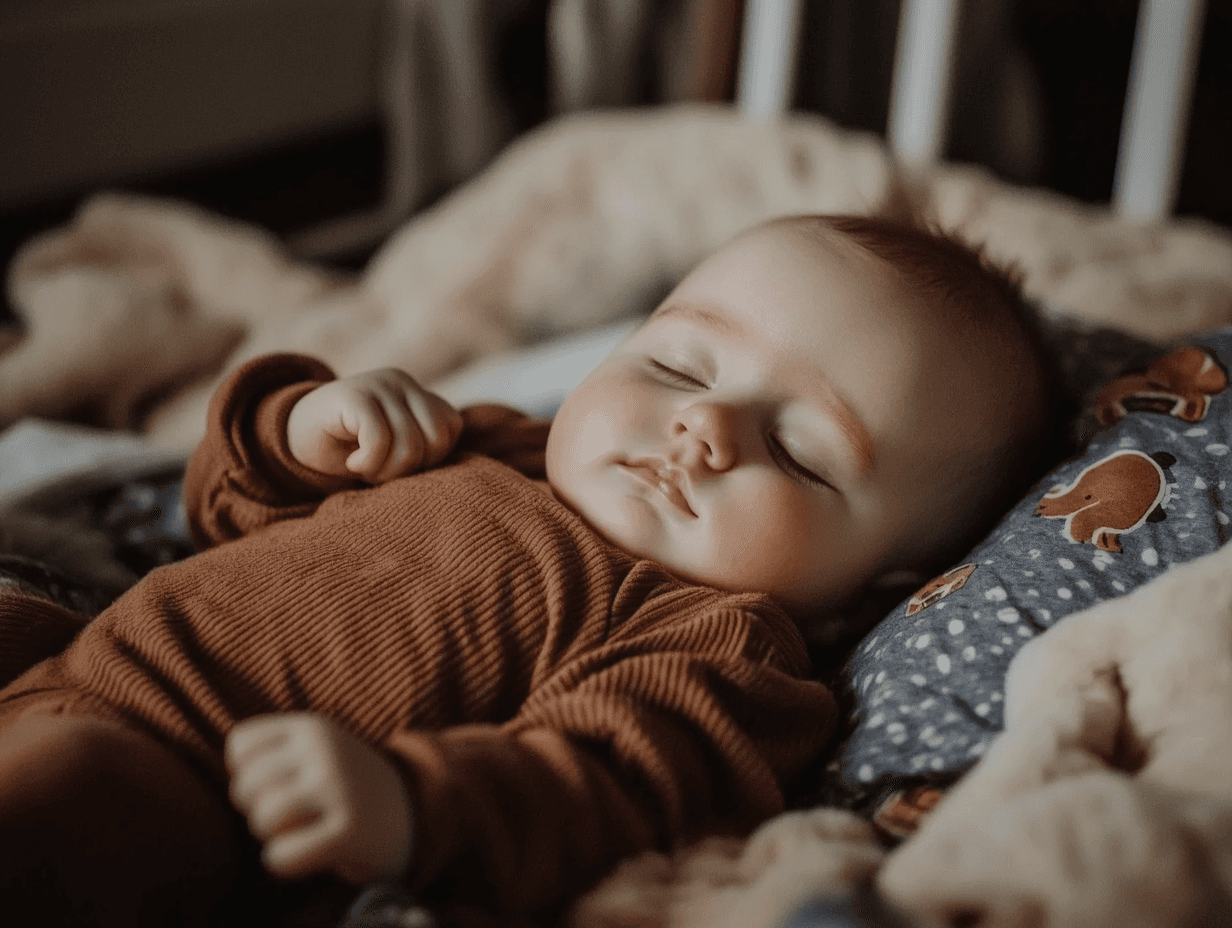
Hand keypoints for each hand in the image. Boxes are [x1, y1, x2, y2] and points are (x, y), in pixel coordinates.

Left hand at [225, 713, 412, 883]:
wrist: (408, 815)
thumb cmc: (343, 787)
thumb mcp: (315, 749)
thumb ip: (272, 750)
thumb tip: (231, 766)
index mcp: (313, 726)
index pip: (239, 744)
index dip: (247, 771)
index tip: (277, 783)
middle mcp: (325, 749)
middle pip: (244, 786)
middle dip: (257, 808)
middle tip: (293, 813)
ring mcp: (339, 787)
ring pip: (261, 819)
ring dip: (272, 835)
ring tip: (302, 829)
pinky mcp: (349, 830)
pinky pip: (281, 856)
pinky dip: (284, 862)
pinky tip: (307, 852)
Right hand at [287, 368, 462, 482]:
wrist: (294, 440)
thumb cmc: (351, 452)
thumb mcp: (395, 448)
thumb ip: (424, 446)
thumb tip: (457, 466)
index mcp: (420, 394)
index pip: (451, 429)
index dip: (430, 460)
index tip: (400, 467)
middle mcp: (403, 382)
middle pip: (436, 439)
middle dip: (411, 469)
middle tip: (382, 473)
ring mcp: (378, 384)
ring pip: (410, 444)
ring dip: (387, 471)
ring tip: (367, 469)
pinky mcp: (353, 394)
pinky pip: (379, 439)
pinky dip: (368, 463)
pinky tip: (353, 465)